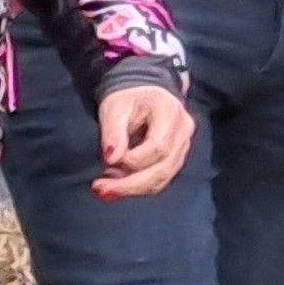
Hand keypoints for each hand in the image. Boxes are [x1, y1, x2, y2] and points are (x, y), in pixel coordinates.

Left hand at [92, 81, 195, 197]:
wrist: (143, 95)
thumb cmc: (127, 99)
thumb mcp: (114, 108)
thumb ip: (114, 132)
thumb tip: (111, 159)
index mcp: (170, 112)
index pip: (159, 146)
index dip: (134, 159)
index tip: (108, 159)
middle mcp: (183, 131)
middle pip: (163, 168)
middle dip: (130, 184)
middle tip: (100, 188)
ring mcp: (183, 147)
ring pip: (162, 179)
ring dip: (132, 188)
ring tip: (105, 187)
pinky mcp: (176, 160)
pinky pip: (159, 180)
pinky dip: (137, 187)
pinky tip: (117, 184)